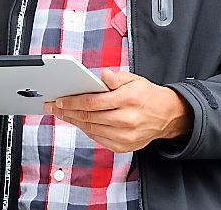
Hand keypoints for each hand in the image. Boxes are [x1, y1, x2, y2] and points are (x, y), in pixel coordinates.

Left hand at [43, 68, 192, 152]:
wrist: (167, 116)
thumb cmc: (146, 95)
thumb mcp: (133, 80)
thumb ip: (115, 78)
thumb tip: (103, 74)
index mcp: (128, 100)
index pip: (92, 102)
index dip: (72, 101)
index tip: (59, 99)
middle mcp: (126, 120)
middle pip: (88, 117)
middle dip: (67, 111)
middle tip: (53, 106)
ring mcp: (125, 136)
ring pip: (91, 129)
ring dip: (73, 121)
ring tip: (62, 113)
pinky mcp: (124, 146)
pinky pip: (98, 138)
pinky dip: (86, 129)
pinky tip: (78, 122)